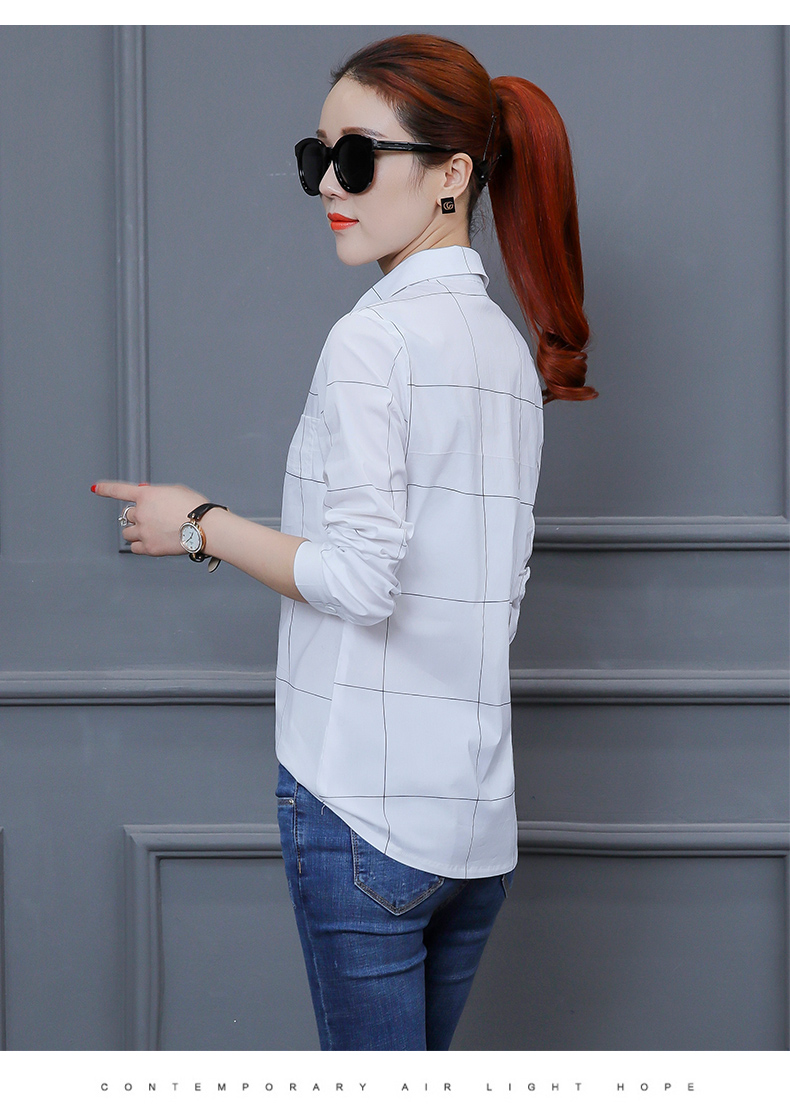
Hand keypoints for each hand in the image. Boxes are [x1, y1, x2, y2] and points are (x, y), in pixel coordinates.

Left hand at [91, 480, 208, 556]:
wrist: (205, 527)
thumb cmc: (196, 509)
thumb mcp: (177, 491)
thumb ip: (159, 494)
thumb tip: (151, 498)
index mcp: (147, 495)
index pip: (119, 490)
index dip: (105, 488)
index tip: (95, 488)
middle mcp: (141, 512)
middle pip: (127, 515)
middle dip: (137, 517)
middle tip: (151, 520)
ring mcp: (144, 531)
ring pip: (127, 533)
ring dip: (135, 532)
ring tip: (151, 532)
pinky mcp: (149, 547)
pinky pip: (135, 547)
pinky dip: (139, 545)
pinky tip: (150, 542)